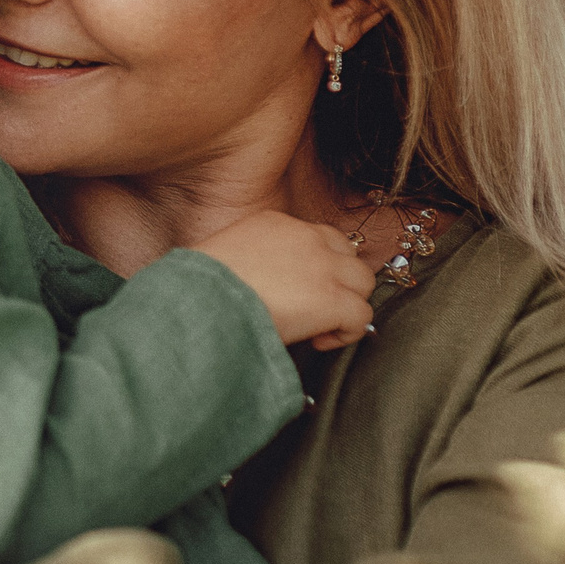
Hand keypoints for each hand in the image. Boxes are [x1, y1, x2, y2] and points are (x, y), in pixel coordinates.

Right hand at [192, 209, 375, 350]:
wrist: (200, 302)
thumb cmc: (200, 289)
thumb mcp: (226, 254)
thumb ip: (253, 258)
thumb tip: (264, 285)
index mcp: (275, 222)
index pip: (317, 237)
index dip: (316, 266)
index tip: (299, 289)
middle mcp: (305, 237)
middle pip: (348, 254)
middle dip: (339, 280)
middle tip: (315, 306)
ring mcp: (323, 266)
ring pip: (363, 281)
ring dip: (348, 303)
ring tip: (320, 325)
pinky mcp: (333, 298)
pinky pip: (362, 315)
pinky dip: (346, 332)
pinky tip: (319, 340)